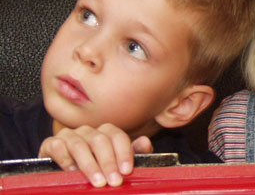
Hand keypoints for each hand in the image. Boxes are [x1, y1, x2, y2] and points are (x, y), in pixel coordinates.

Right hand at [38, 124, 152, 186]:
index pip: (118, 137)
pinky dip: (65, 158)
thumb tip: (146, 142)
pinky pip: (57, 146)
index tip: (127, 171)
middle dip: (108, 163)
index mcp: (105, 133)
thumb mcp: (114, 163)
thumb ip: (132, 154)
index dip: (124, 153)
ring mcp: (69, 136)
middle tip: (114, 182)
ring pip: (79, 144)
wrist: (62, 173)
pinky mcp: (50, 144)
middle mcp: (88, 131)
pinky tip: (71, 171)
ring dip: (89, 164)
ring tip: (97, 182)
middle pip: (100, 140)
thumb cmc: (94, 168)